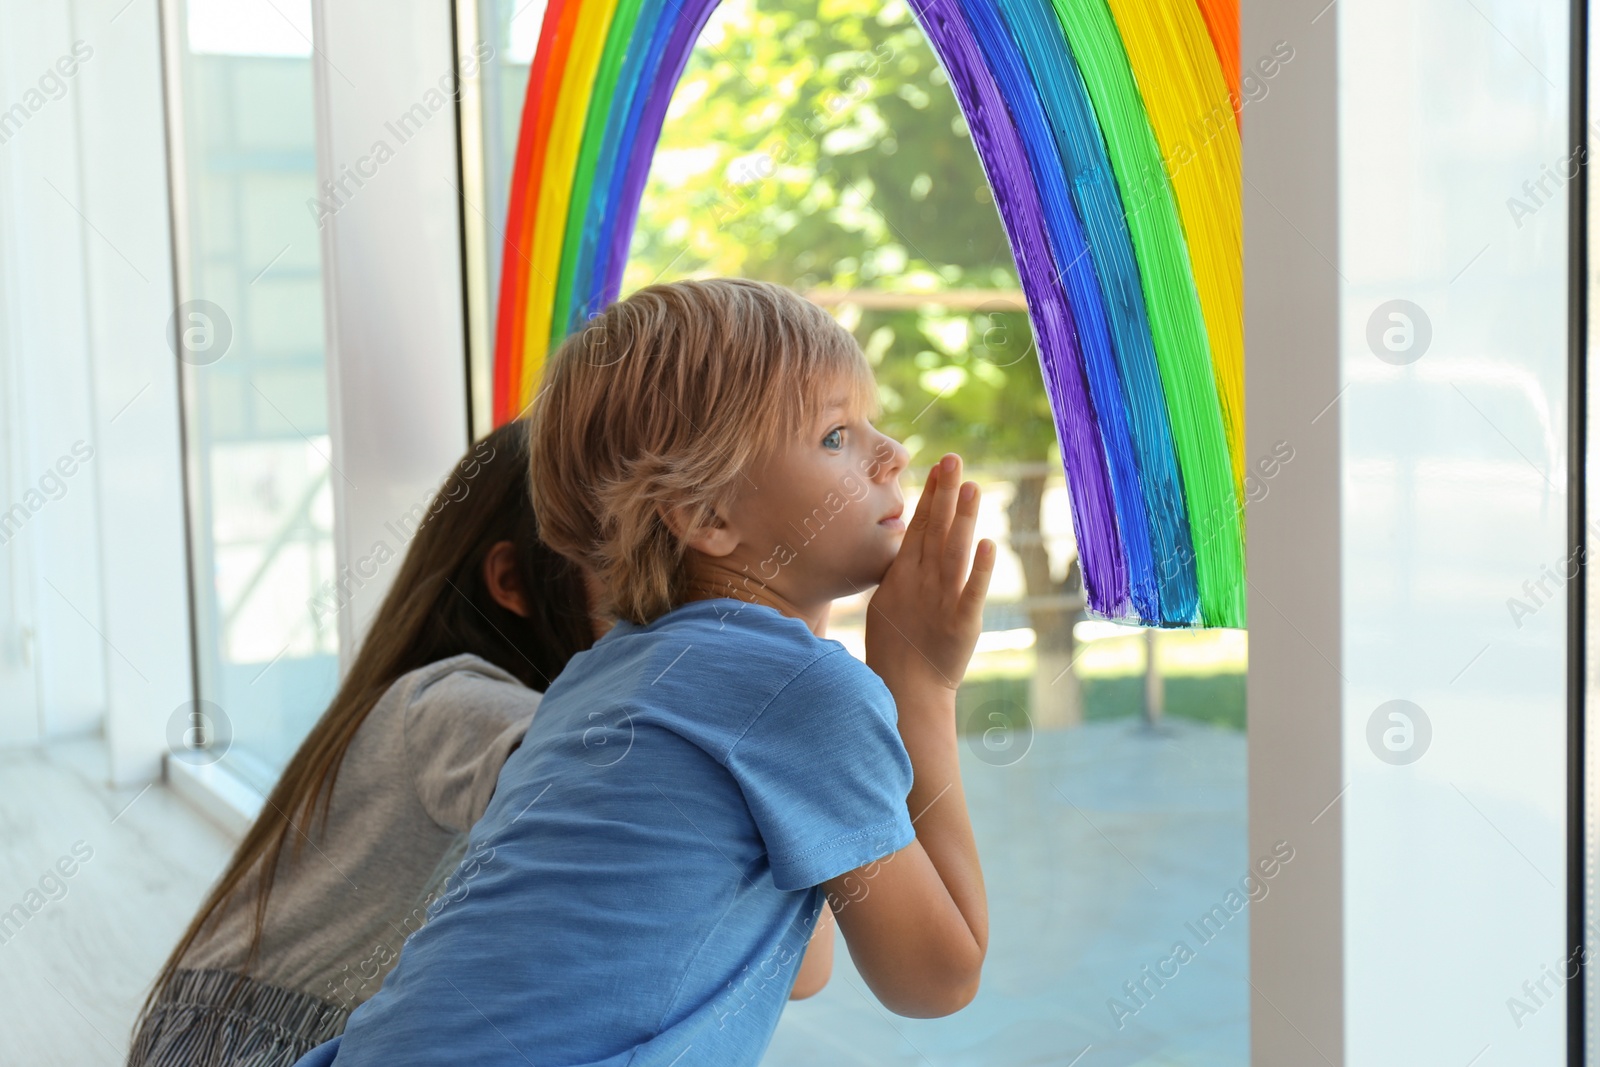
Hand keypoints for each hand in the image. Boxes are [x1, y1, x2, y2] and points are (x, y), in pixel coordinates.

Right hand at [865, 453, 994, 691]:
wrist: (906, 691)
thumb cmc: (895, 648)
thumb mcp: (888, 602)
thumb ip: (900, 571)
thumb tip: (908, 543)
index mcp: (903, 576)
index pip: (920, 526)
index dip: (931, 495)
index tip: (942, 465)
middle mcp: (922, 582)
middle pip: (936, 531)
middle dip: (945, 495)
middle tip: (955, 460)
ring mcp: (941, 601)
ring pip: (955, 553)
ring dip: (963, 520)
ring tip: (973, 488)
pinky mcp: (962, 623)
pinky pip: (973, 592)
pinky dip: (982, 569)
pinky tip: (988, 544)